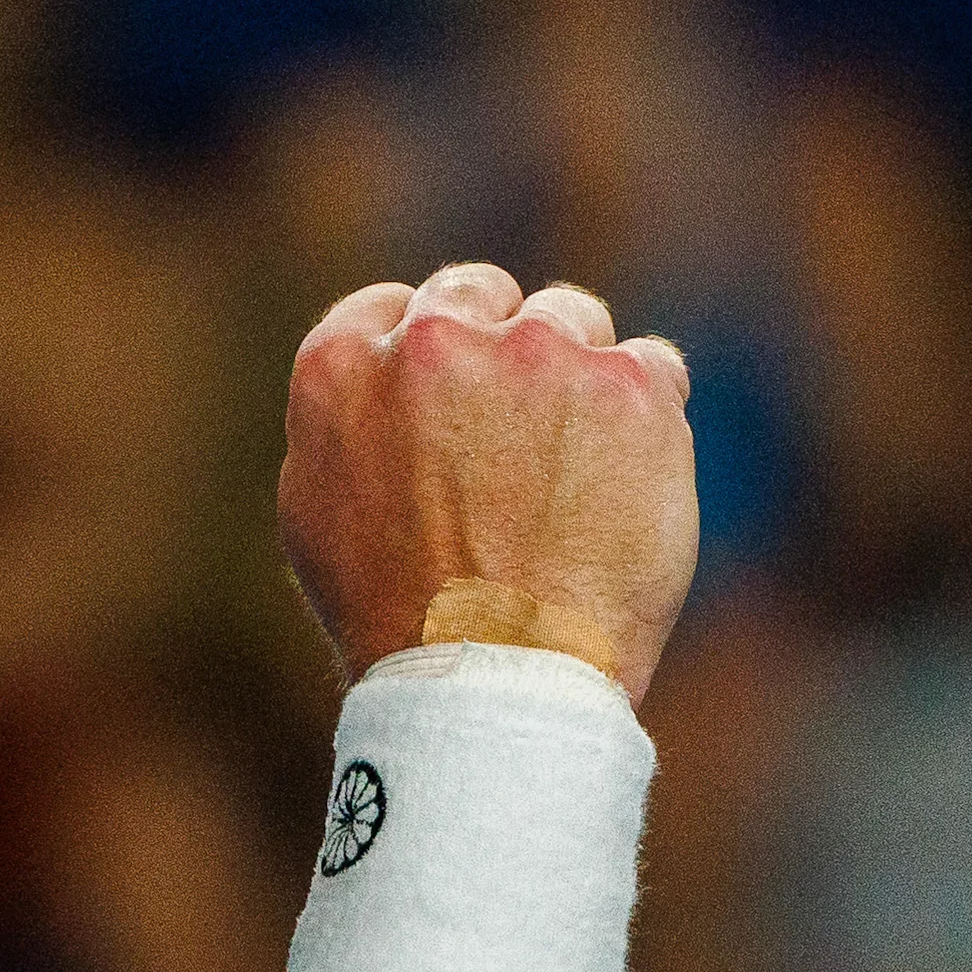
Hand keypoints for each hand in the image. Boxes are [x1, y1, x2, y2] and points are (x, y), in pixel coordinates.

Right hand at [275, 266, 698, 698]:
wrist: (497, 677)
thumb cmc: (398, 618)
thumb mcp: (318, 514)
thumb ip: (349, 423)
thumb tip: (385, 378)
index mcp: (342, 368)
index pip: (391, 309)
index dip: (423, 350)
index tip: (449, 396)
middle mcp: (436, 341)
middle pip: (481, 294)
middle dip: (498, 346)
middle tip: (518, 432)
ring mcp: (539, 354)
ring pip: (572, 321)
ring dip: (575, 378)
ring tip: (573, 476)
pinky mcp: (630, 384)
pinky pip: (653, 366)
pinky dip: (647, 418)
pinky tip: (625, 487)